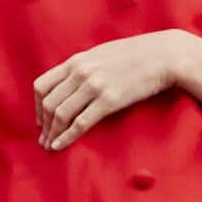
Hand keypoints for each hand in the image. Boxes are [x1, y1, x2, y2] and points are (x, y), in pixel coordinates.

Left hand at [34, 31, 184, 150]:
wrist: (164, 55)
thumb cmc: (136, 55)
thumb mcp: (102, 55)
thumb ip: (84, 68)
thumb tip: (71, 84)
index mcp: (76, 61)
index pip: (42, 85)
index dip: (38, 107)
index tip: (41, 120)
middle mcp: (80, 72)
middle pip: (49, 103)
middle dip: (43, 125)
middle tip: (43, 139)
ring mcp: (94, 86)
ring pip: (60, 115)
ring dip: (52, 134)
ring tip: (50, 146)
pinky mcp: (109, 100)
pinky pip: (80, 123)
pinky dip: (66, 137)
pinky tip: (60, 146)